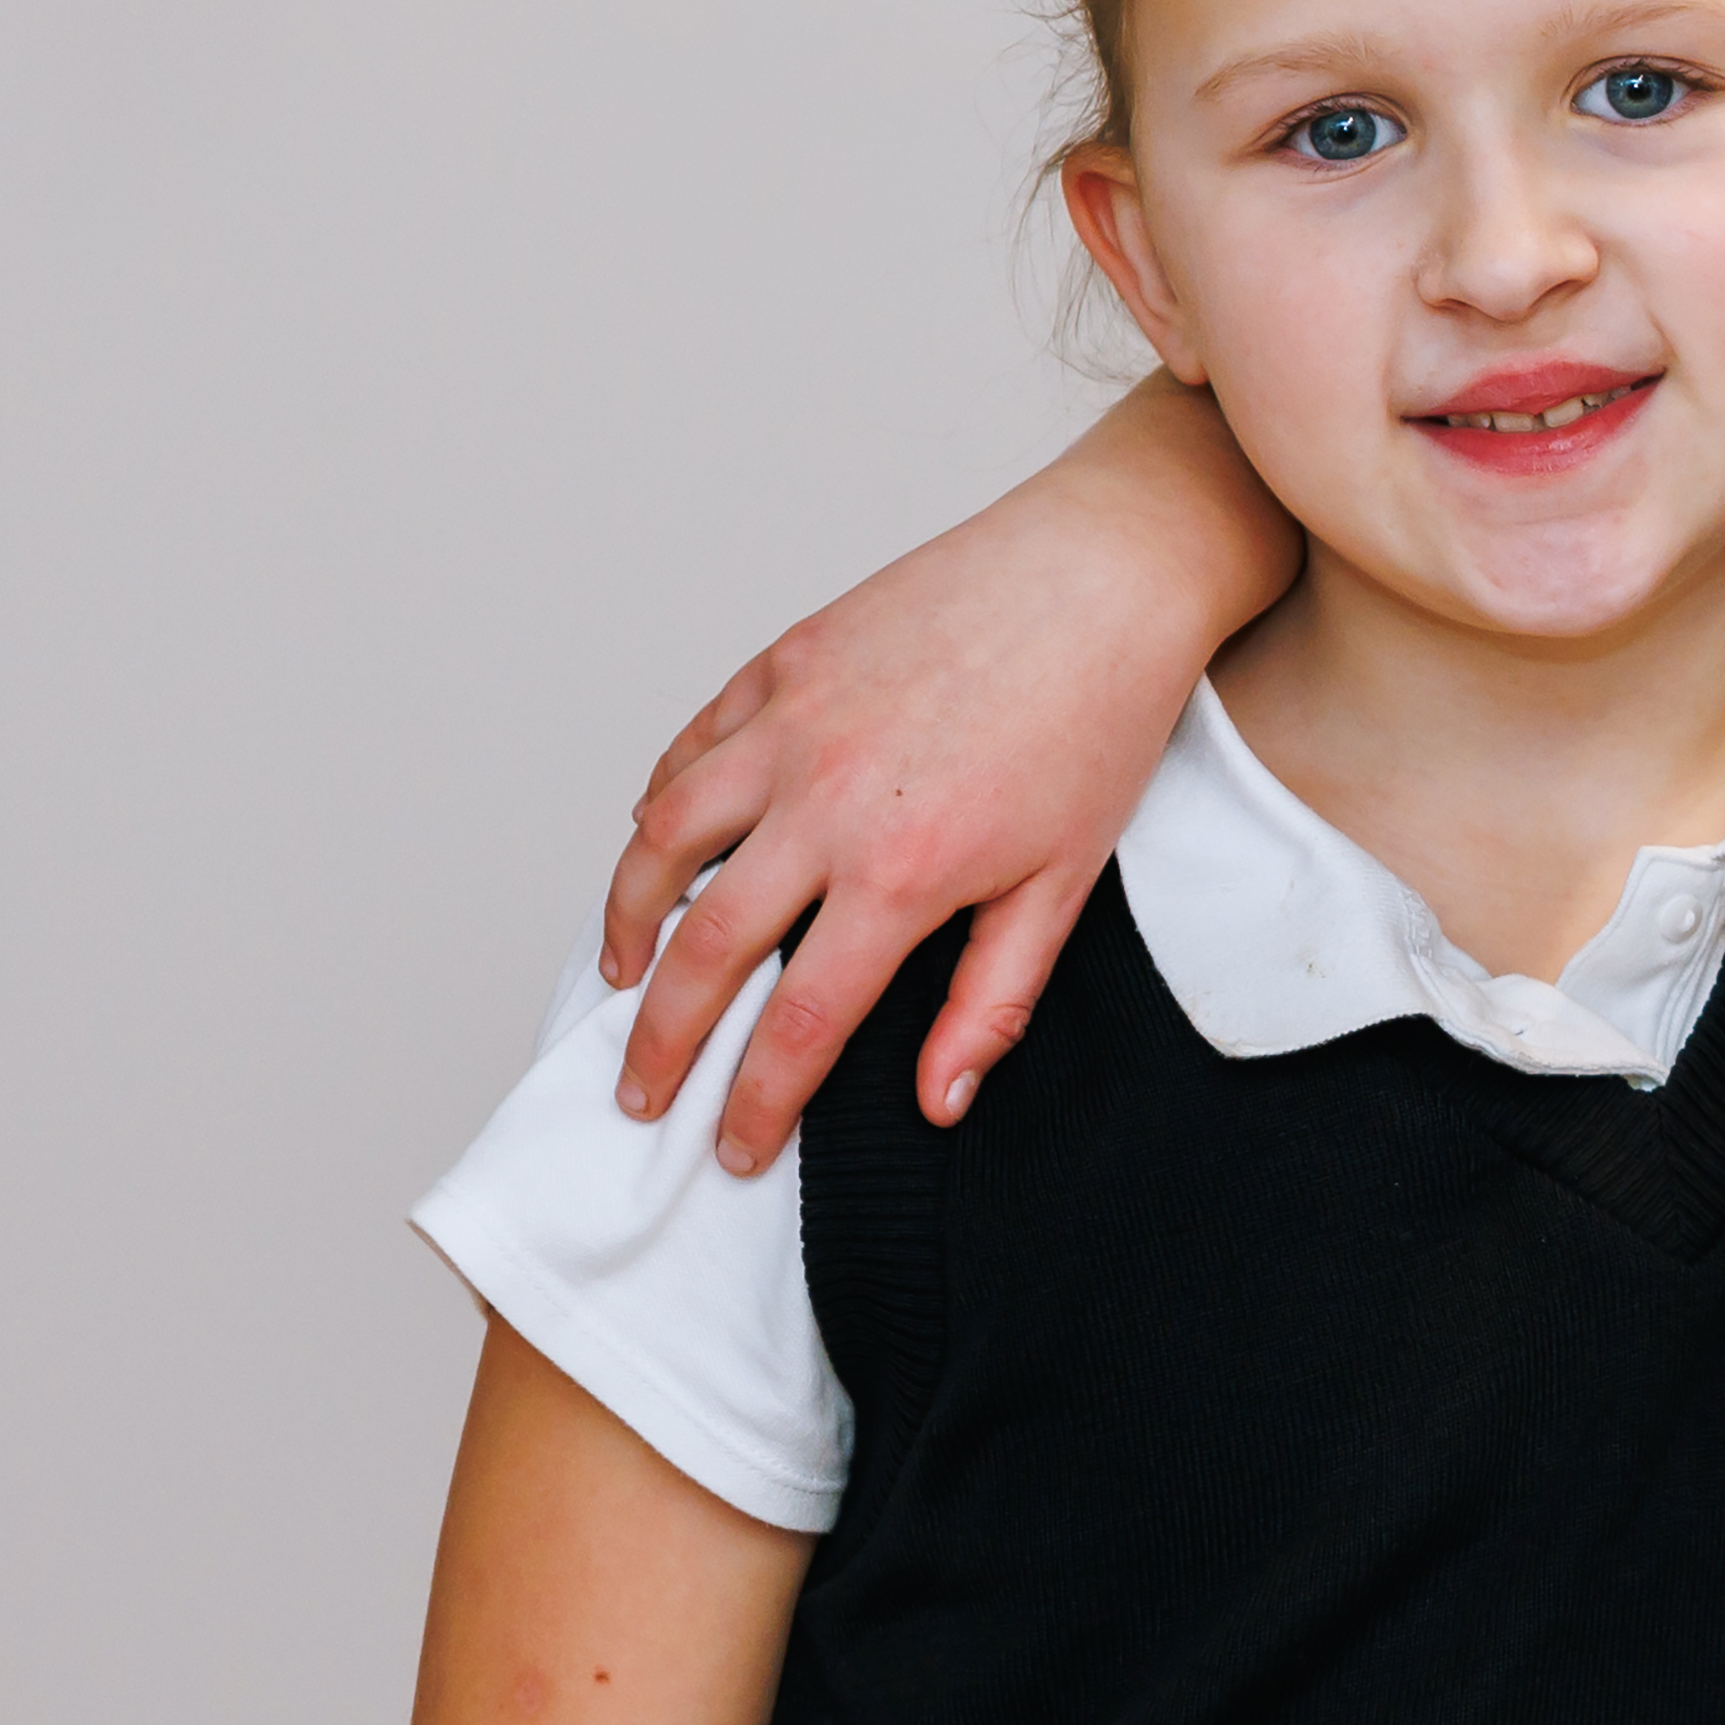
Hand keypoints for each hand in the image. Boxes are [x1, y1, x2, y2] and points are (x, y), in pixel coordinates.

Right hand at [601, 378, 1293, 1167]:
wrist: (1102, 579)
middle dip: (658, 1040)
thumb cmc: (1097, 724)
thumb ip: (992, 1001)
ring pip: (661, 838)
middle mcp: (822, 801)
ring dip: (626, 917)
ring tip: (622, 974)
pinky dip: (659, 807)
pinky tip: (656, 845)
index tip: (735, 1145)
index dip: (757, 1100)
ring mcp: (789, 724)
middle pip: (703, 948)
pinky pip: (690, 750)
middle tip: (640, 1093)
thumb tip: (939, 1098)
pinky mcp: (781, 663)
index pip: (798, 1023)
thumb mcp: (1064, 886)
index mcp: (898, 873)